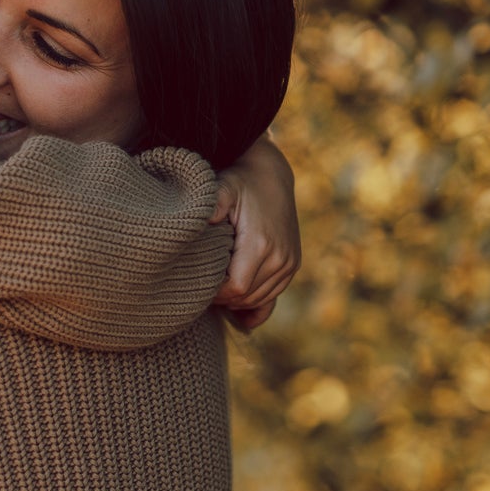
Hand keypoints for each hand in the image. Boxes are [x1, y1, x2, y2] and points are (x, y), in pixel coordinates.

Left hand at [211, 136, 301, 328]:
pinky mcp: (293, 263)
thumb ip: (212, 206)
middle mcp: (280, 257)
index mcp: (260, 244)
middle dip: (223, 299)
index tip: (197, 285)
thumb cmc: (240, 183)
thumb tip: (202, 222)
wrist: (270, 175)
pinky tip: (239, 315)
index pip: (235, 289)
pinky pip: (274, 296)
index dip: (214, 294)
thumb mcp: (223, 189)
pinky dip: (256, 306)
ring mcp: (289, 262)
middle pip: (246, 297)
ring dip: (237, 301)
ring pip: (259, 299)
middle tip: (201, 291)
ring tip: (215, 294)